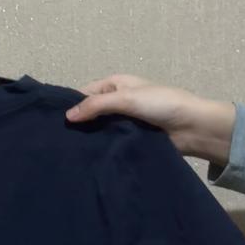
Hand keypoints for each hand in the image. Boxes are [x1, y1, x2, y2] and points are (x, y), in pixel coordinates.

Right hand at [65, 73, 235, 164]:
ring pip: (99, 130)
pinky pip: (110, 144)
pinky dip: (101, 150)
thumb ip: (96, 106)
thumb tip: (67, 117)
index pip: (85, 93)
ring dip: (88, 139)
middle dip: (77, 125)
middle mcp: (117, 102)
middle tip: (55, 142)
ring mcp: (123, 123)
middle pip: (90, 113)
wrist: (193, 128)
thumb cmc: (161, 104)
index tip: (51, 122)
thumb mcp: (126, 98)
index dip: (70, 105)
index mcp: (115, 85)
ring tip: (67, 154)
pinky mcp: (130, 141)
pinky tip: (86, 160)